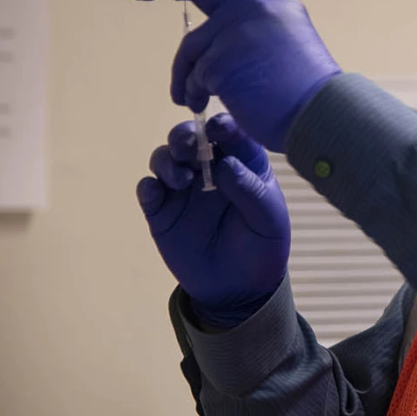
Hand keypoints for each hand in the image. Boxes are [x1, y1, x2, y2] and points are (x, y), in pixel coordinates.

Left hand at [124, 0, 340, 152]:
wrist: (321, 112)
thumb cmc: (305, 86)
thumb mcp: (285, 35)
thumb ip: (253, 22)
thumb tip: (211, 29)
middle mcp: (252, 2)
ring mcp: (235, 28)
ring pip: (190, 46)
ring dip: (185, 74)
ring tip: (190, 97)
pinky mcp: (221, 59)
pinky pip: (193, 75)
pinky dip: (194, 92)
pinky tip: (205, 104)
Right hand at [136, 113, 290, 327]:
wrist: (239, 289)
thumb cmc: (262, 248)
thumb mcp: (269, 221)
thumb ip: (251, 191)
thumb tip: (225, 164)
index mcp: (242, 163)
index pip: (230, 134)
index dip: (222, 126)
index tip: (217, 128)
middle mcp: (210, 169)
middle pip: (191, 138)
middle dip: (185, 136)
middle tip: (187, 147)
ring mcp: (183, 188)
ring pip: (165, 158)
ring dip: (167, 160)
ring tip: (181, 179)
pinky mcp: (162, 211)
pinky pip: (148, 190)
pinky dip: (148, 186)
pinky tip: (155, 193)